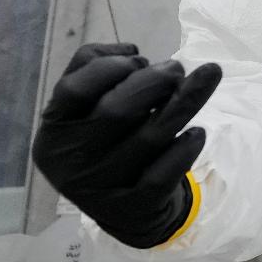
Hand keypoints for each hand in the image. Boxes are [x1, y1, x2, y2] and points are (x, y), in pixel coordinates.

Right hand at [30, 43, 221, 248]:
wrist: (123, 209)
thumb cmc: (106, 142)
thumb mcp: (87, 108)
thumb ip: (97, 69)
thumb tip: (131, 52)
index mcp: (54, 129)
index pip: (75, 89)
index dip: (110, 66)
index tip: (139, 58)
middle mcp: (71, 160)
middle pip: (116, 111)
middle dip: (154, 81)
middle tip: (177, 68)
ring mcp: (101, 186)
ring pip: (149, 138)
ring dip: (183, 103)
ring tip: (207, 78)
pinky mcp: (132, 208)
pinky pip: (163, 174)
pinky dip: (184, 149)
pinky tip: (197, 133)